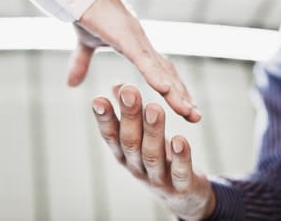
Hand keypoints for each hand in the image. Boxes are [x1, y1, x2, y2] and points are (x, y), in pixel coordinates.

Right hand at [68, 0, 200, 122]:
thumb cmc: (84, 10)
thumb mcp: (84, 44)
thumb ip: (82, 63)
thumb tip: (71, 84)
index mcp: (135, 45)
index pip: (159, 71)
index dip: (172, 90)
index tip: (184, 109)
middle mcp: (141, 43)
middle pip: (167, 73)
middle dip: (181, 95)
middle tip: (195, 117)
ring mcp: (135, 39)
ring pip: (160, 69)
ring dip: (175, 92)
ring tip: (188, 112)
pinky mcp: (124, 35)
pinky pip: (142, 58)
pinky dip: (154, 74)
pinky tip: (165, 90)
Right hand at [91, 84, 215, 219]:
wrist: (182, 196)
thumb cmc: (157, 158)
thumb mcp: (141, 136)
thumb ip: (129, 113)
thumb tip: (116, 84)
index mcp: (124, 154)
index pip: (111, 135)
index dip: (104, 119)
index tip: (98, 99)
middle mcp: (137, 166)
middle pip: (130, 142)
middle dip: (129, 116)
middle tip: (130, 91)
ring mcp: (157, 178)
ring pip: (152, 155)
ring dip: (153, 131)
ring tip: (155, 108)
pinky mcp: (180, 187)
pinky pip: (179, 173)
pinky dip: (180, 157)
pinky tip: (180, 139)